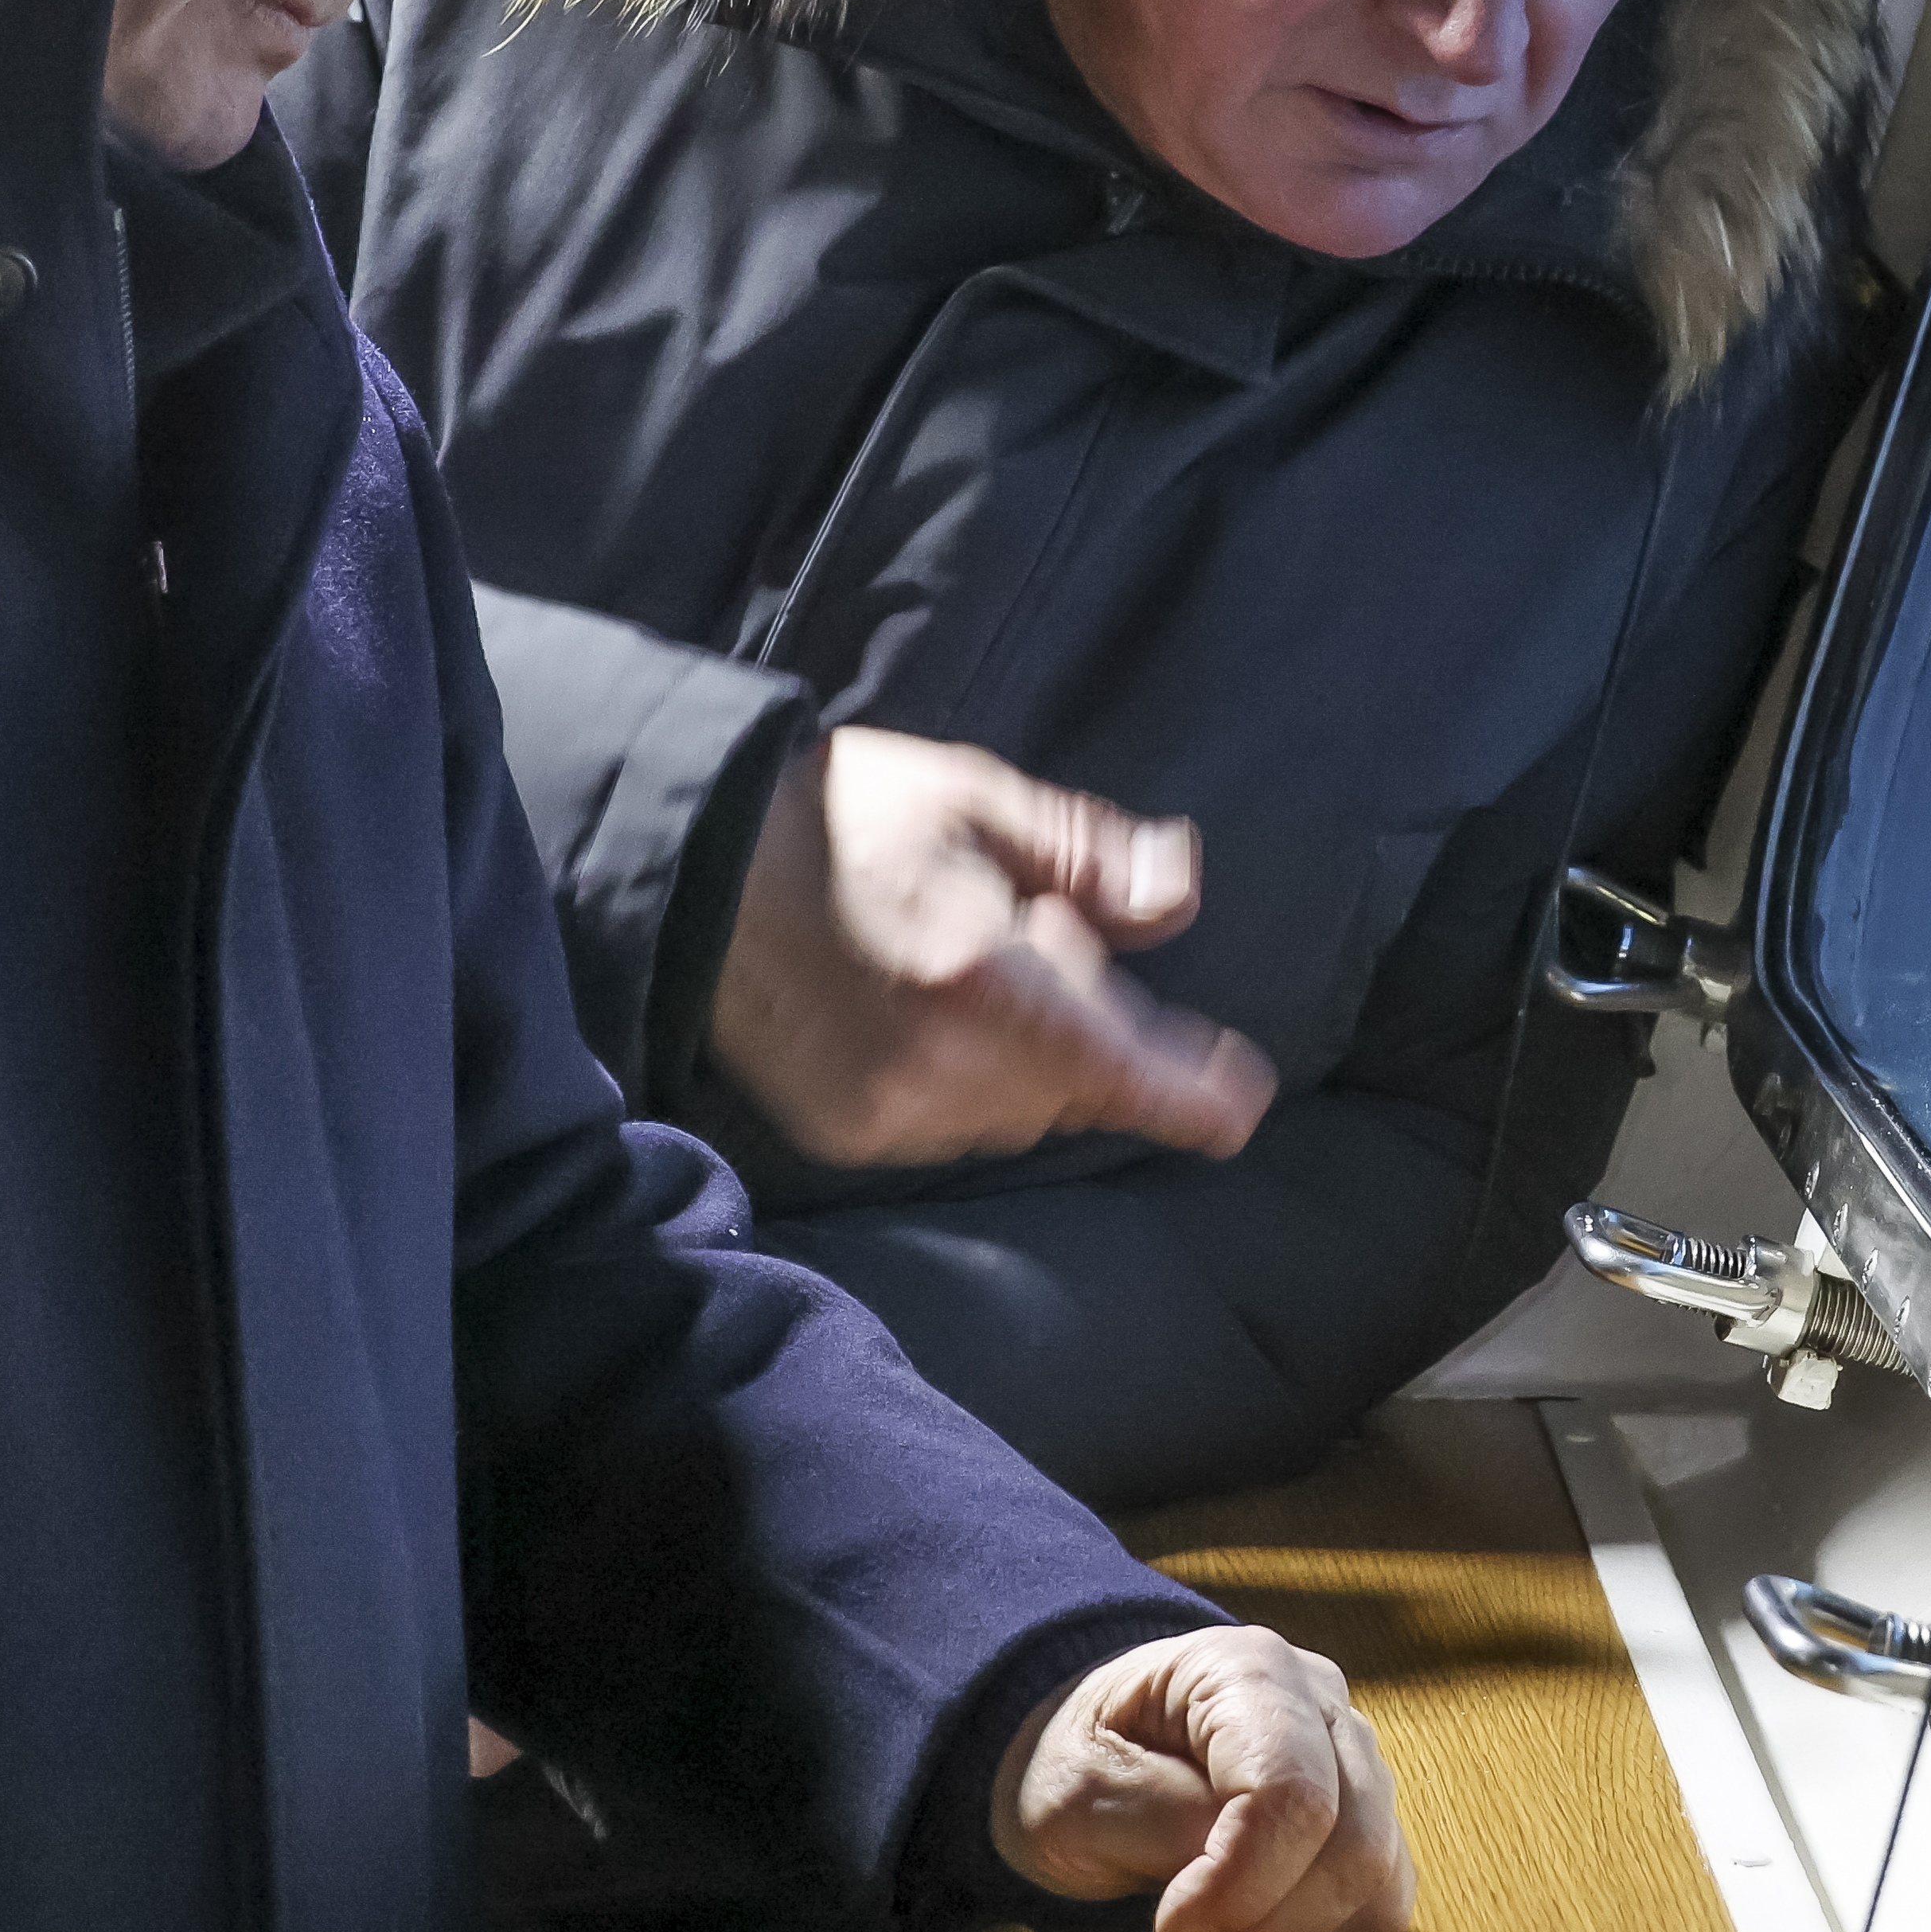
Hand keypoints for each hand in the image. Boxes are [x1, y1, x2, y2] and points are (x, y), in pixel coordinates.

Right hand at [706, 725, 1275, 1169]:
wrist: (691, 862)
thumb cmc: (840, 814)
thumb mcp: (975, 800)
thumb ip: (1087, 857)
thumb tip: (1178, 894)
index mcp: (978, 978)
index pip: (1116, 1066)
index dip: (1189, 1093)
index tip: (1239, 1101)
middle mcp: (935, 1065)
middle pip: (1071, 1084)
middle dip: (1085, 1025)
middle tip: (1035, 934)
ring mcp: (883, 1110)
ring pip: (1015, 1112)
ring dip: (1026, 1056)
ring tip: (963, 965)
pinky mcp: (844, 1131)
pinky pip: (949, 1126)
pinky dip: (965, 1079)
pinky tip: (922, 1010)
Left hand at [992, 1626, 1415, 1931]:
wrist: (1091, 1750)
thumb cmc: (1078, 1759)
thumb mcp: (1077, 1788)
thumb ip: (1161, 1819)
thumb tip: (1238, 1871)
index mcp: (1247, 1668)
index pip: (1291, 1791)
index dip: (1240, 1884)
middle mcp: (1322, 1700)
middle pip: (1355, 1839)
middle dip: (1270, 1921)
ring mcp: (1355, 1755)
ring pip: (1379, 1876)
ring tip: (1215, 1930)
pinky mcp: (1369, 1814)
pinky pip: (1384, 1898)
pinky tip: (1257, 1927)